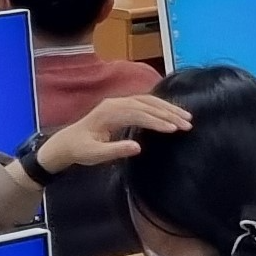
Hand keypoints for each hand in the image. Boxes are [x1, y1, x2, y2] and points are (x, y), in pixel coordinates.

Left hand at [29, 90, 188, 176]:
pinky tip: (172, 112)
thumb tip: (138, 147)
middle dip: (169, 113)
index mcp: (108, 113)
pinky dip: (160, 106)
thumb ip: (115, 150)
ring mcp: (118, 102)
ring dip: (168, 108)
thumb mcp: (95, 154)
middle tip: (188, 123)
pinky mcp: (121, 105)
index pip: (138, 114)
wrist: (67, 142)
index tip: (174, 129)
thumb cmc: (81, 150)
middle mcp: (115, 103)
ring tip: (186, 117)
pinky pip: (144, 102)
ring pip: (147, 101)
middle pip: (146, 104)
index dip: (157, 121)